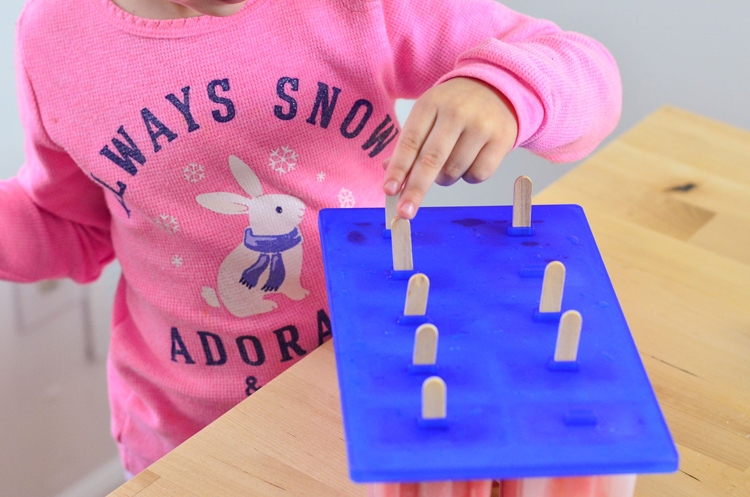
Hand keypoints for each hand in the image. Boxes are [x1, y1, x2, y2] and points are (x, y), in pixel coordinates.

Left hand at [383, 77, 517, 218]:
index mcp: (430, 104)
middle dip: (416, 189)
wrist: (496, 88)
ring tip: (448, 163)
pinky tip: (469, 161)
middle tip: (405, 212)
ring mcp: (480, 126)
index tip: (389, 190)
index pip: (410, 142)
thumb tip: (388, 171)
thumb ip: (408, 143)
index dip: (398, 168)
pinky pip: (478, 175)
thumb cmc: (454, 107)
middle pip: (431, 160)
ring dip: (444, 179)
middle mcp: (455, 113)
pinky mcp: (501, 140)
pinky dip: (468, 177)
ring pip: (453, 171)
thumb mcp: (427, 115)